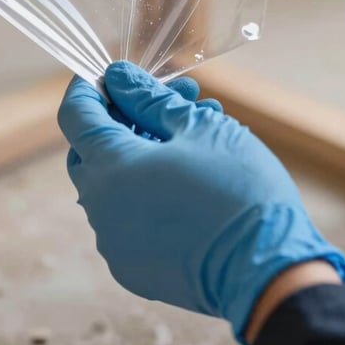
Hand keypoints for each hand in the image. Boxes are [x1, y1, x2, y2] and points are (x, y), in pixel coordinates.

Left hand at [58, 62, 344, 342]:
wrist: (268, 270)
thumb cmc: (237, 189)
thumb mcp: (196, 127)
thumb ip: (148, 98)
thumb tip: (117, 78)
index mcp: (110, 168)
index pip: (76, 115)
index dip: (89, 86)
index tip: (111, 73)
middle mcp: (101, 209)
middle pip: (93, 149)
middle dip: (126, 115)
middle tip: (172, 98)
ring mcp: (115, 243)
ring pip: (115, 180)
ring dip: (144, 150)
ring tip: (198, 129)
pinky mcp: (134, 266)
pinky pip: (128, 215)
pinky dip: (148, 188)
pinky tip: (191, 173)